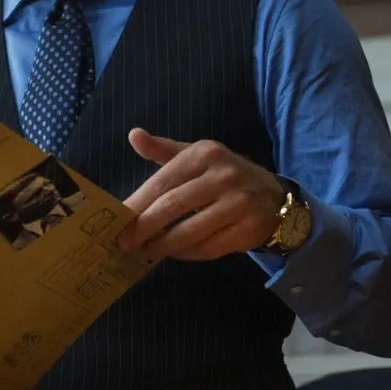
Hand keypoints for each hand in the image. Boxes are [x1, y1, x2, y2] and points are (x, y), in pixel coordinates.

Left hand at [117, 128, 285, 261]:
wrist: (272, 196)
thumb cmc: (223, 176)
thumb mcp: (197, 156)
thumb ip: (164, 150)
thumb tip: (134, 135)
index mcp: (205, 154)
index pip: (163, 180)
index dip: (138, 203)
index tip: (118, 221)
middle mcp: (224, 175)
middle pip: (174, 205)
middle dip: (145, 227)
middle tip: (125, 243)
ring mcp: (239, 203)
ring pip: (190, 230)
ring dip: (163, 245)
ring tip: (147, 251)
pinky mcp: (249, 229)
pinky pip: (209, 247)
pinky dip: (188, 253)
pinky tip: (176, 253)